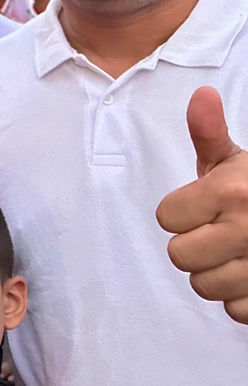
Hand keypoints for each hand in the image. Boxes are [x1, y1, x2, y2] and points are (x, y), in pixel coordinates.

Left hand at [157, 86, 247, 323]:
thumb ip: (209, 133)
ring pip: (205, 287)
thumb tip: (202, 94)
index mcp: (230, 193)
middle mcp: (246, 230)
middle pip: (179, 257)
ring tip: (236, 254)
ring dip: (216, 274)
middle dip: (195, 246)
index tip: (203, 207)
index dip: (181, 214)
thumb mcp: (238, 160)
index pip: (166, 218)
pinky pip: (235, 311)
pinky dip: (241, 299)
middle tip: (217, 233)